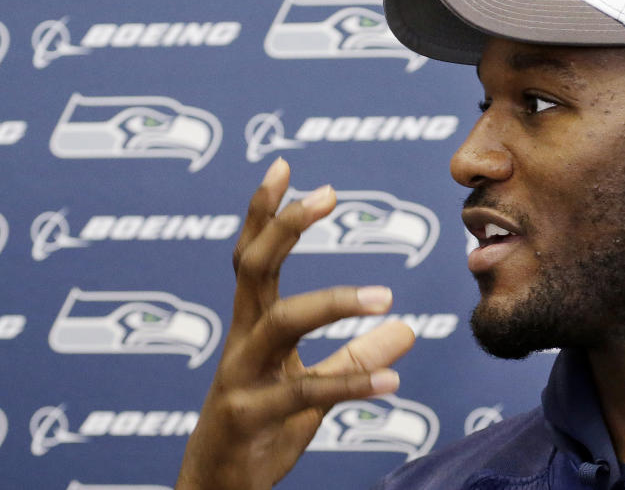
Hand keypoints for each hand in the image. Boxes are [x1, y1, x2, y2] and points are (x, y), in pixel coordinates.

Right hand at [176, 158, 415, 489]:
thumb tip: (407, 328)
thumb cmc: (260, 430)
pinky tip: (393, 382)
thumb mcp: (313, 388)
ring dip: (334, 302)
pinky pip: (304, 393)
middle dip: (286, 227)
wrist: (218, 489)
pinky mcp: (249, 417)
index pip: (253, 256)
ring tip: (387, 297)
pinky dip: (351, 385)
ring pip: (281, 323)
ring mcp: (240, 378)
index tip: (284, 166)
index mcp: (251, 326)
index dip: (266, 212)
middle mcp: (240, 341)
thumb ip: (354, 357)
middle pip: (254, 269)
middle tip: (326, 194)